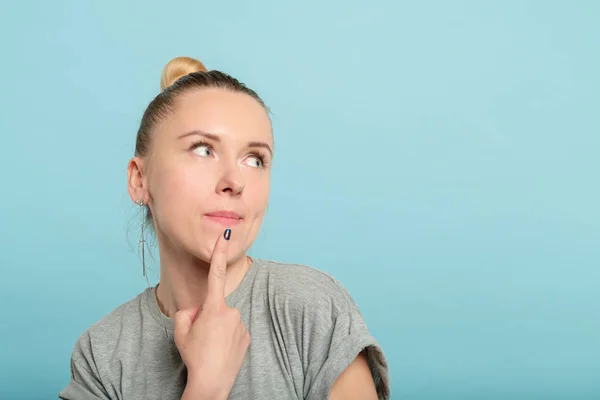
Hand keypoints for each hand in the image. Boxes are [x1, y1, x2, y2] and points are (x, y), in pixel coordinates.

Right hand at [174, 229, 250, 399]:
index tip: (225, 235)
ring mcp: (241, 324)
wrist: (211, 382)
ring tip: (211, 347)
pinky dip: (227, 338)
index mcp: (214, 307)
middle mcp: (231, 312)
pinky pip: (234, 331)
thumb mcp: (181, 330)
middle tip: (201, 337)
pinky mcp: (247, 337)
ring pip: (225, 320)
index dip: (219, 253)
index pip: (216, 274)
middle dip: (207, 317)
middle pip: (215, 307)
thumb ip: (188, 312)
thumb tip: (198, 309)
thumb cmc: (194, 355)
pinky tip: (221, 351)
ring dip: (217, 329)